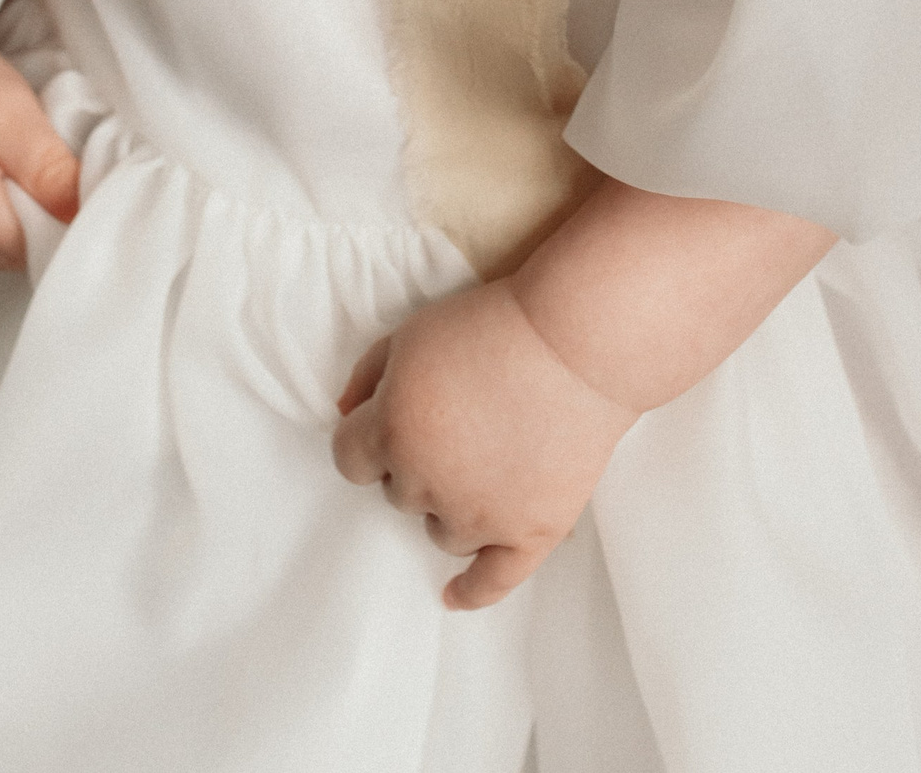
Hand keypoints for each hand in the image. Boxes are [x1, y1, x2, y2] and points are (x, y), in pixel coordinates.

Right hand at [0, 38, 80, 267]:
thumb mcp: (11, 115)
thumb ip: (49, 172)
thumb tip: (84, 215)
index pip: (35, 250)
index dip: (69, 221)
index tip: (88, 185)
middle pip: (19, 251)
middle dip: (49, 216)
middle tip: (62, 165)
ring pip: (3, 240)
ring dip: (28, 210)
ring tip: (32, 161)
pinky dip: (5, 202)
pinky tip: (9, 167)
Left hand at [333, 279, 632, 609]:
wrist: (577, 340)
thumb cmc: (492, 325)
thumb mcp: (412, 332)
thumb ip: (365, 376)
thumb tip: (343, 413)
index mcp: (393, 430)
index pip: (349, 459)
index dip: (369, 438)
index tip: (395, 423)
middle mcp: (427, 481)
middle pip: (398, 494)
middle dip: (418, 462)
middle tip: (462, 422)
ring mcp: (479, 515)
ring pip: (441, 533)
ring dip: (451, 504)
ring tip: (487, 460)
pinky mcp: (529, 533)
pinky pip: (490, 583)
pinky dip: (469, 592)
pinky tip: (453, 595)